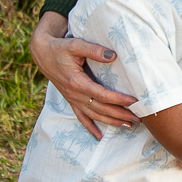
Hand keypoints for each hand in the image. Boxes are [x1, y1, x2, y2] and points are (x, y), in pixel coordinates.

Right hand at [30, 11, 139, 138]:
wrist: (42, 53)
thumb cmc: (60, 48)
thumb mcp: (75, 45)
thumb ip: (94, 50)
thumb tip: (113, 56)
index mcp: (77, 82)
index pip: (102, 95)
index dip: (118, 99)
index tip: (134, 101)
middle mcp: (75, 94)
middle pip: (101, 109)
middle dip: (120, 114)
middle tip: (139, 118)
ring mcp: (72, 99)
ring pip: (94, 115)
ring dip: (111, 122)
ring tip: (128, 125)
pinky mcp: (70, 99)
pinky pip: (81, 117)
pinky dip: (90, 127)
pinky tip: (98, 136)